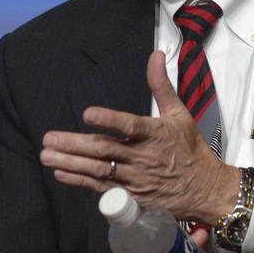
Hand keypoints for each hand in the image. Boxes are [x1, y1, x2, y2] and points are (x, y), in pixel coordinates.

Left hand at [40, 51, 238, 223]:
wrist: (206, 190)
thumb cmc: (190, 148)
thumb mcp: (179, 114)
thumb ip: (161, 85)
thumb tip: (156, 55)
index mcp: (156, 134)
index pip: (130, 125)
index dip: (109, 119)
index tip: (87, 113)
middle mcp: (144, 157)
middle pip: (105, 150)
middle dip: (74, 145)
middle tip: (49, 139)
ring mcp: (137, 180)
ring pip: (99, 171)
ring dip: (71, 164)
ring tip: (46, 156)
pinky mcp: (133, 197)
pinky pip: (103, 190)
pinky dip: (81, 182)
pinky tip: (62, 174)